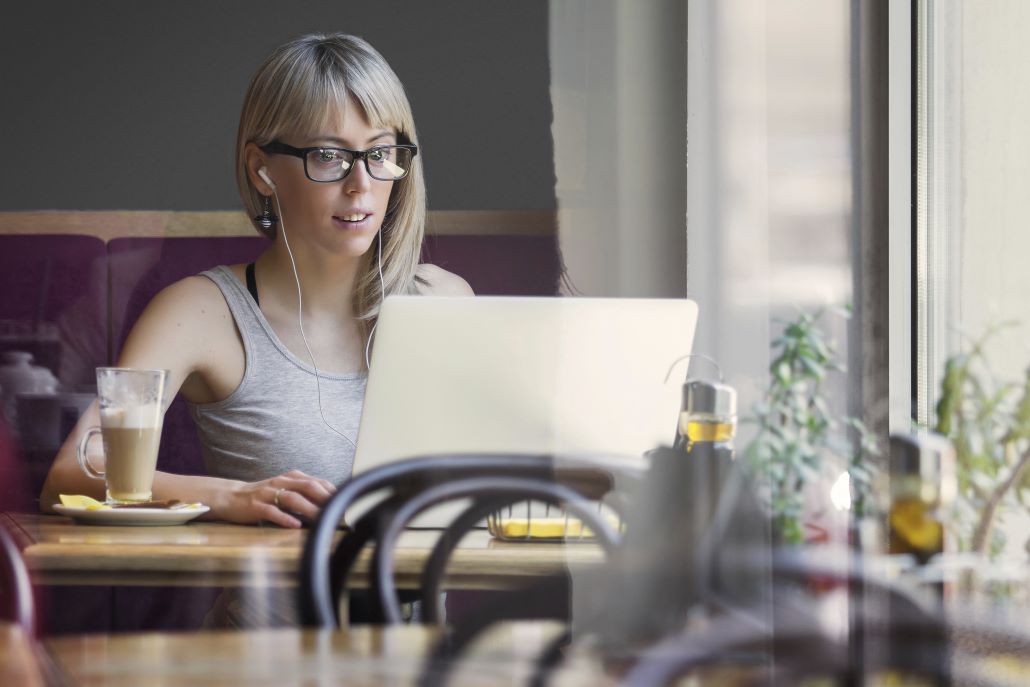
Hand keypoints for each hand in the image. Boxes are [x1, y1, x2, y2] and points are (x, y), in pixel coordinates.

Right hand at [217, 470, 336, 527]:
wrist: (231, 496)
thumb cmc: (263, 496)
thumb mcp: (285, 488)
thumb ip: (304, 492)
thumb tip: (329, 502)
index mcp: (291, 477)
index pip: (316, 481)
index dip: (331, 491)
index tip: (344, 503)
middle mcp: (281, 482)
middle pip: (307, 486)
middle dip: (324, 497)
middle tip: (338, 510)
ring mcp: (267, 493)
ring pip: (291, 498)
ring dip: (308, 508)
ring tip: (321, 518)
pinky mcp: (255, 506)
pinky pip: (271, 511)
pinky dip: (284, 518)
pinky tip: (295, 525)